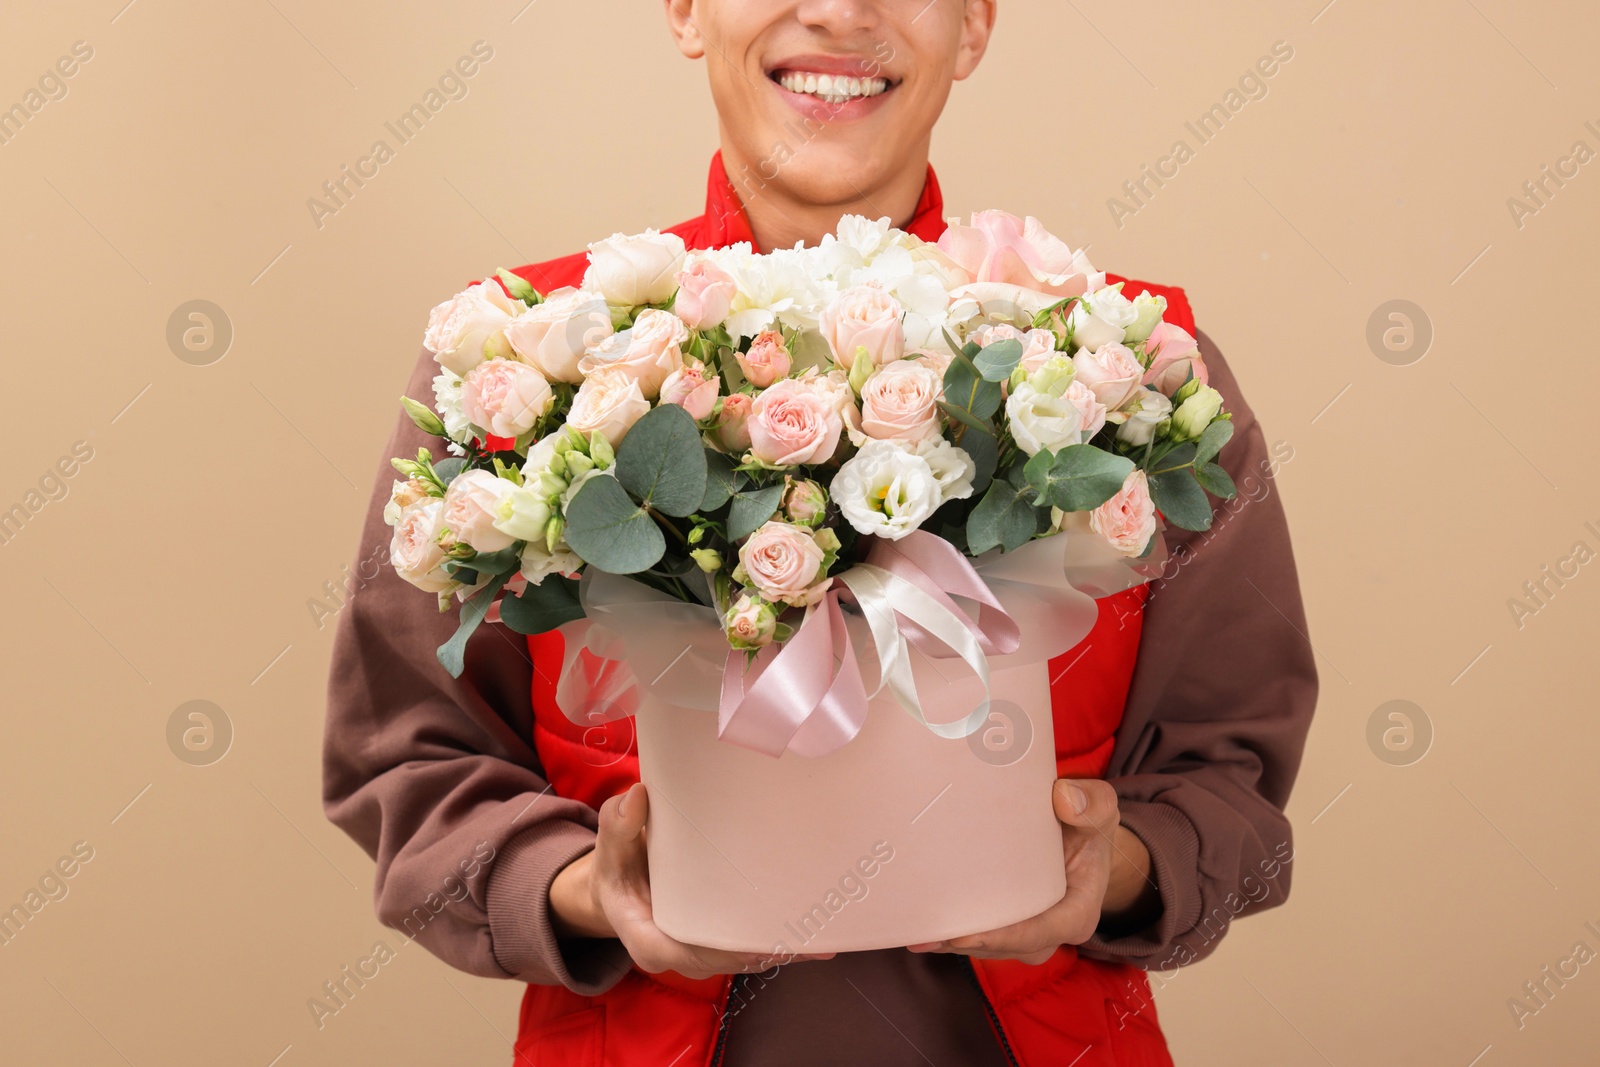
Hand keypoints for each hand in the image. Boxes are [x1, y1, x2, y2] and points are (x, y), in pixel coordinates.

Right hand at [549, 782, 835, 978]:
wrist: (619, 887)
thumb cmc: (618, 866)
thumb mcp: (612, 845)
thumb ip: (619, 824)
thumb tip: (637, 796)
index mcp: (646, 937)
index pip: (683, 951)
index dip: (722, 948)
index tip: (757, 938)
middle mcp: (675, 954)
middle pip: (725, 959)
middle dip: (765, 949)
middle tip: (808, 932)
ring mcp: (697, 955)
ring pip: (742, 960)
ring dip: (780, 951)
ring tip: (822, 936)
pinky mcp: (714, 947)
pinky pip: (748, 952)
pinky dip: (779, 947)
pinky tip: (817, 940)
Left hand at [906, 778, 1157, 964]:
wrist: (1085, 837)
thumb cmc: (1089, 824)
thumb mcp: (1101, 808)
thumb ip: (1092, 802)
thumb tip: (1064, 799)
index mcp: (1077, 913)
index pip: (1037, 933)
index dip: (999, 937)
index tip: (962, 936)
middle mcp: (1051, 932)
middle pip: (1004, 946)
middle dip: (965, 944)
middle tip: (923, 935)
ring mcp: (1028, 933)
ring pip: (987, 946)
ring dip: (951, 942)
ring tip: (913, 932)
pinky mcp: (1009, 924)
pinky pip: (980, 934)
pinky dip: (951, 931)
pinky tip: (918, 925)